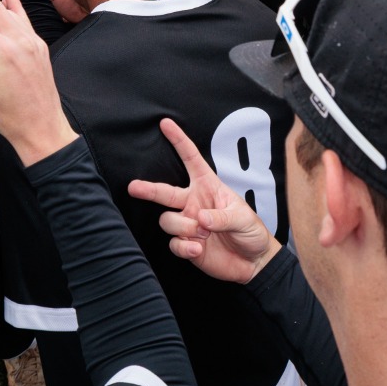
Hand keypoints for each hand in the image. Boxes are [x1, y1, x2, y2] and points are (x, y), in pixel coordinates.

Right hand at [127, 117, 280, 283]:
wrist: (253, 262)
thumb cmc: (251, 231)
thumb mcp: (243, 218)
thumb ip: (222, 216)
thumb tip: (200, 218)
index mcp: (208, 187)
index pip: (191, 160)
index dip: (179, 141)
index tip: (166, 123)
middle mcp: (193, 202)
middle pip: (165, 192)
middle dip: (148, 189)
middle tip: (133, 187)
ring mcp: (187, 223)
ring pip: (167, 220)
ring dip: (183, 228)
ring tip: (202, 235)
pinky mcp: (185, 244)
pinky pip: (173, 243)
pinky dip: (184, 247)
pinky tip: (198, 249)